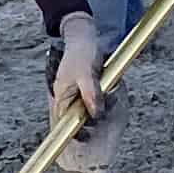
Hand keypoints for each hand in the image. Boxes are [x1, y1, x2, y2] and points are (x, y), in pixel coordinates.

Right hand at [50, 11, 107, 125]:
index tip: (87, 136)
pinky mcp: (90, 90)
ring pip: (92, 111)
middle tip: (106, 107)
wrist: (86, 36)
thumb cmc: (82, 53)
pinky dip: (106, 99)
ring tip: (110, 94)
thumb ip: (91, 95)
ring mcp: (80, 94)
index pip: (65, 122)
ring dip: (103, 107)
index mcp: (62, 96)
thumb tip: (95, 115)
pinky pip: (98, 102)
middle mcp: (69, 98)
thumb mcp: (86, 74)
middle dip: (94, 117)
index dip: (75, 131)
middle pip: (81, 119)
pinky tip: (111, 91)